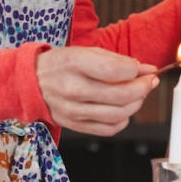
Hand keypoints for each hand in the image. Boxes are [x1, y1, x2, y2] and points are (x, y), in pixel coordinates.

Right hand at [35, 46, 157, 135]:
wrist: (31, 82)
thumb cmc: (62, 64)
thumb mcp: (87, 52)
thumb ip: (118, 60)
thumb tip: (147, 69)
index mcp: (74, 63)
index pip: (115, 70)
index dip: (136, 71)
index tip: (143, 69)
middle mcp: (72, 89)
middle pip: (120, 96)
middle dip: (143, 88)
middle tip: (149, 81)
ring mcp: (72, 110)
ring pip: (118, 115)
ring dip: (136, 104)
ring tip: (137, 94)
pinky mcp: (73, 125)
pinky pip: (108, 129)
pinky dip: (123, 120)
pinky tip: (122, 109)